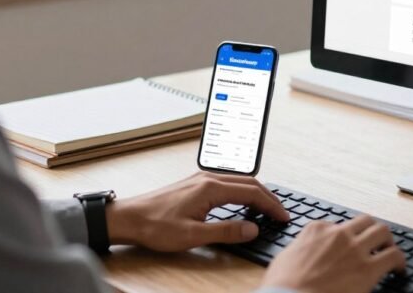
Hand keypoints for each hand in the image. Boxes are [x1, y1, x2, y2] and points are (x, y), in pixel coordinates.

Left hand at [104, 172, 289, 251]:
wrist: (129, 217)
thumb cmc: (156, 226)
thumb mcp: (193, 235)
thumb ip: (225, 231)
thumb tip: (252, 229)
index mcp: (211, 188)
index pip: (252, 193)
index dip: (271, 206)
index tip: (283, 216)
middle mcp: (208, 178)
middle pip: (249, 183)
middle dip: (268, 198)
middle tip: (281, 213)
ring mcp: (201, 178)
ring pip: (239, 181)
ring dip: (256, 193)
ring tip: (267, 208)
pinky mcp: (195, 183)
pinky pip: (228, 183)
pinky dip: (242, 191)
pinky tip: (242, 202)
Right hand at [259, 215, 405, 292]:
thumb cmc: (282, 286)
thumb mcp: (284, 259)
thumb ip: (299, 251)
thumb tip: (301, 255)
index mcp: (316, 230)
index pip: (336, 225)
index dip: (344, 237)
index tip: (346, 246)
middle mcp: (338, 234)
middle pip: (364, 222)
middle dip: (372, 231)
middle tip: (376, 242)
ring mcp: (354, 249)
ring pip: (382, 231)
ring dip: (388, 241)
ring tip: (390, 251)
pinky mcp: (368, 269)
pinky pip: (394, 256)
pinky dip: (400, 261)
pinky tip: (400, 269)